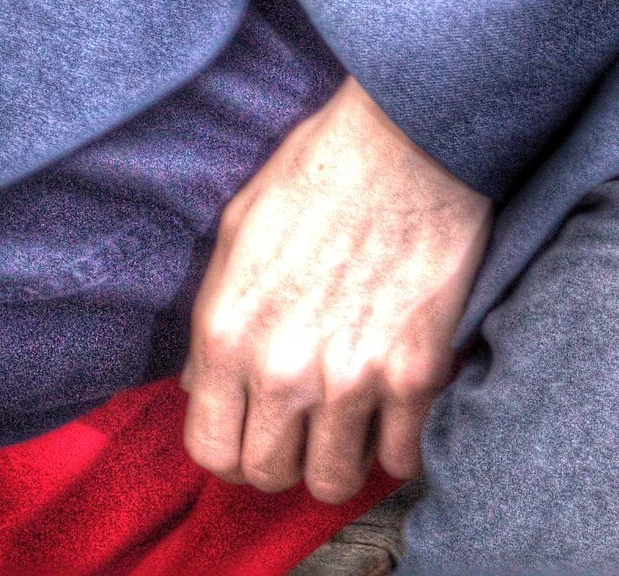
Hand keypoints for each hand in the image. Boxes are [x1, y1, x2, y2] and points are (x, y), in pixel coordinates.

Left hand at [183, 79, 489, 505]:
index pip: (210, 449)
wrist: (408, 137)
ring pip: (333, 483)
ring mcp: (351, 379)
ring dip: (339, 458)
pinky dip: (397, 446)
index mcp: (229, 329)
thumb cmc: (319, 170)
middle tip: (301, 423)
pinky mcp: (416, 377)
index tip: (250, 430)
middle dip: (281, 456)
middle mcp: (283, 368)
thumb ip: (217, 316)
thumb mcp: (238, 229)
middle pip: (268, 476)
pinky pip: (399, 461)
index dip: (229, 448)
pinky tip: (393, 409)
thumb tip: (202, 383)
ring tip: (347, 419)